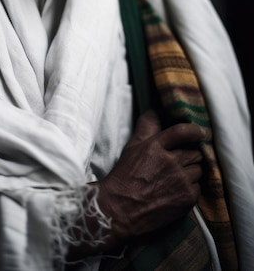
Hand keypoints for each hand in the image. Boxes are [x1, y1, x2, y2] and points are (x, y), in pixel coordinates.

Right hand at [96, 109, 205, 243]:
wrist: (121, 209)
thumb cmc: (125, 176)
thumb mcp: (133, 147)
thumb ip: (147, 127)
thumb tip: (155, 111)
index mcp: (155, 146)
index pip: (182, 131)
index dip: (194, 130)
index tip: (200, 132)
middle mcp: (170, 162)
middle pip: (194, 152)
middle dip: (190, 154)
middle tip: (181, 159)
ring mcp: (180, 181)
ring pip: (198, 169)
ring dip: (191, 171)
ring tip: (177, 176)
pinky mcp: (186, 198)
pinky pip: (198, 187)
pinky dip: (191, 187)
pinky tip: (178, 189)